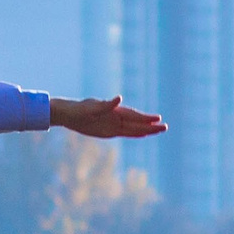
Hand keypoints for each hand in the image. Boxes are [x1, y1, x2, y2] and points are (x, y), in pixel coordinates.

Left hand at [49, 95, 166, 139]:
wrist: (68, 114)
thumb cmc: (79, 109)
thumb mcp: (92, 108)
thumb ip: (106, 104)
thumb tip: (119, 98)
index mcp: (114, 111)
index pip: (133, 115)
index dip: (145, 118)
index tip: (157, 119)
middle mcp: (116, 117)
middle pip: (137, 123)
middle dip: (150, 126)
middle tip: (165, 127)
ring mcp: (113, 124)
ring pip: (133, 129)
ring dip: (145, 130)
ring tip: (159, 130)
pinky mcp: (108, 131)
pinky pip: (124, 133)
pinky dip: (134, 134)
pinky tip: (143, 135)